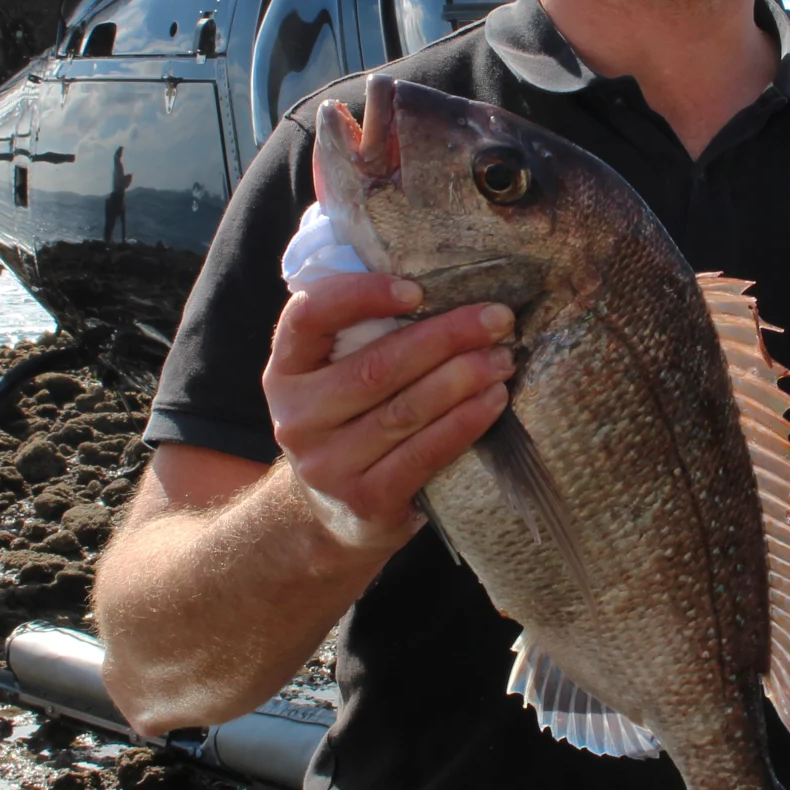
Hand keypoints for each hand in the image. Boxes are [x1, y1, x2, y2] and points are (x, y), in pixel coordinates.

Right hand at [264, 272, 515, 552]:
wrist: (336, 514)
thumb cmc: (349, 423)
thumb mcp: (332, 377)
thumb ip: (361, 333)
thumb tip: (437, 275)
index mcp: (286, 370)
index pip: (310, 316)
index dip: (361, 296)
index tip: (417, 289)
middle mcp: (296, 418)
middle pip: (377, 366)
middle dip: (445, 337)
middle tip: (497, 318)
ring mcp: (327, 465)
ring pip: (406, 410)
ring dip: (463, 378)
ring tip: (503, 358)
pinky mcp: (366, 501)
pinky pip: (423, 455)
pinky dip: (464, 423)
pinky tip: (493, 402)